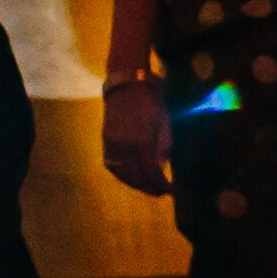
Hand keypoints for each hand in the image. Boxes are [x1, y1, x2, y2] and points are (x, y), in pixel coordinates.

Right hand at [100, 75, 170, 198]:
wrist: (127, 85)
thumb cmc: (151, 102)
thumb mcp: (164, 122)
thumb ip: (164, 147)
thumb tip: (161, 168)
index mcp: (142, 142)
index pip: (151, 173)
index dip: (162, 185)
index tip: (171, 190)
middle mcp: (124, 147)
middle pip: (136, 178)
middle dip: (149, 188)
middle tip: (161, 192)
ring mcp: (112, 144)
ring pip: (122, 174)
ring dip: (136, 184)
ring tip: (148, 187)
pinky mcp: (106, 141)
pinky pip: (112, 165)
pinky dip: (122, 175)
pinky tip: (132, 177)